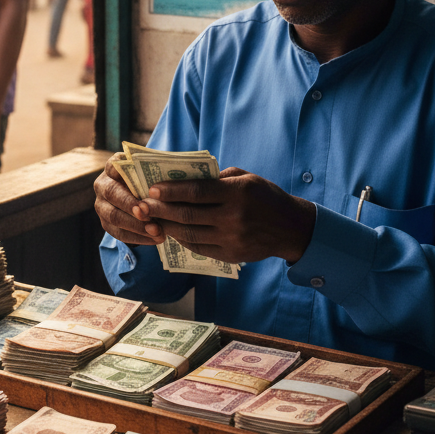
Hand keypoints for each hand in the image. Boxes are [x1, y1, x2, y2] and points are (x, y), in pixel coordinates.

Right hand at [94, 155, 165, 247]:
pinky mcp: (106, 222)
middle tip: (150, 217)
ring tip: (157, 233)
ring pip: (114, 217)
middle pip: (112, 194)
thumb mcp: (152, 172)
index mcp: (113, 166)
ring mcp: (101, 204)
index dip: (128, 176)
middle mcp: (103, 184)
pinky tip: (154, 240)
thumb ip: (156, 175)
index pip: (114, 167)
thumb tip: (171, 184)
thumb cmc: (150, 179)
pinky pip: (117, 233)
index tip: (146, 192)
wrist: (141, 194)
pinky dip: (137, 238)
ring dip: (136, 226)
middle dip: (131, 207)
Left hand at [133, 167, 316, 264]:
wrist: (292, 228)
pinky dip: (182, 239)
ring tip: (153, 218)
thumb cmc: (265, 196)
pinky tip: (172, 231)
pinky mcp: (231, 255)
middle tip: (143, 205)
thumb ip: (217, 178)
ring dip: (167, 226)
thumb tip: (184, 180)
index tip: (152, 188)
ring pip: (189, 234)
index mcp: (237, 193)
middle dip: (161, 210)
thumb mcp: (246, 178)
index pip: (196, 192)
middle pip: (187, 215)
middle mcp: (233, 217)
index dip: (171, 191)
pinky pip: (199, 248)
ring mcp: (232, 239)